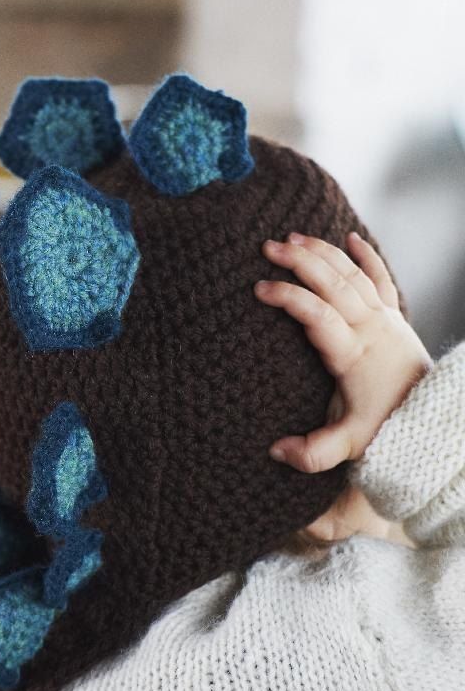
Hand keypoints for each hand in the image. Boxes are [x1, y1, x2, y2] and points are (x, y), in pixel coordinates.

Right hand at [254, 231, 432, 471]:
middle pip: (333, 284)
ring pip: (352, 274)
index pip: (317, 316)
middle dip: (300, 261)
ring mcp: (384, 318)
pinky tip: (349, 237)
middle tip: (268, 247)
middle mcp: (370, 329)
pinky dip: (365, 255)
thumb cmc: (384, 426)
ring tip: (293, 238)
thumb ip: (313, 453)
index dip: (288, 298)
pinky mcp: (394, 316)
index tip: (260, 288)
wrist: (429, 415)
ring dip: (323, 253)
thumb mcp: (349, 445)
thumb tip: (276, 452)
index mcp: (353, 355)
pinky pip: (380, 277)